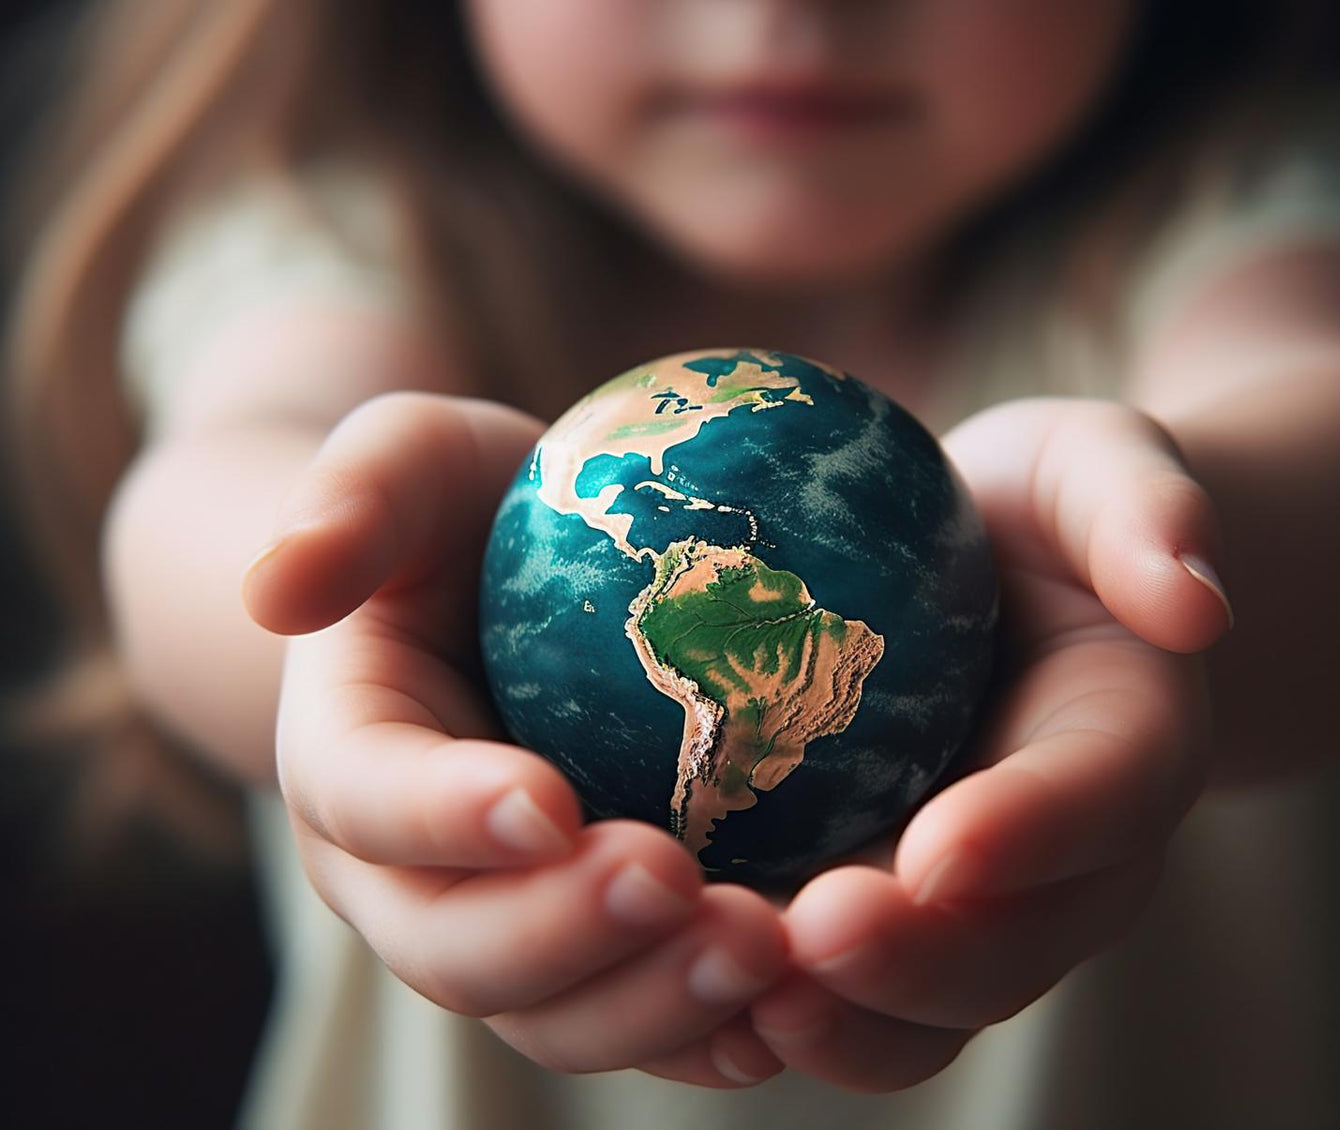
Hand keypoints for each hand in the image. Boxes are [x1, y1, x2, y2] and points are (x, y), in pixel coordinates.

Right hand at [243, 392, 788, 1086]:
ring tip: (764, 948)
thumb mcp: (413, 461)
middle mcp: (411, 875)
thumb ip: (354, 499)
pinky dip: (715, 1030)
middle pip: (458, 950)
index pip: (368, 800)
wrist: (516, 586)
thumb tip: (278, 586)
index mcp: (345, 758)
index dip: (445, 816)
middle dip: (567, 937)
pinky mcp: (599, 950)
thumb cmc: (467, 513)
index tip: (548, 801)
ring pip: (555, 1016)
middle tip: (685, 888)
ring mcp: (506, 927)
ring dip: (655, 1001)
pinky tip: (800, 998)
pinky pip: (644, 1020)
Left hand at [740, 398, 1232, 1090]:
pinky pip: (848, 994)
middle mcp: (1063, 862)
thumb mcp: (1097, 469)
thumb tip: (1194, 602)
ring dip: (845, 1018)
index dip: (1030, 834)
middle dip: (920, 960)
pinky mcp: (886, 914)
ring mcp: (971, 907)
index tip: (939, 848)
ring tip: (746, 996)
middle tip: (816, 932)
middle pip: (1012, 946)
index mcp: (1131, 747)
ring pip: (928, 1009)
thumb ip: (1144, 511)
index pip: (1100, 799)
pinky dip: (779, 1010)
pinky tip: (687, 978)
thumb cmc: (1044, 516)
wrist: (1002, 583)